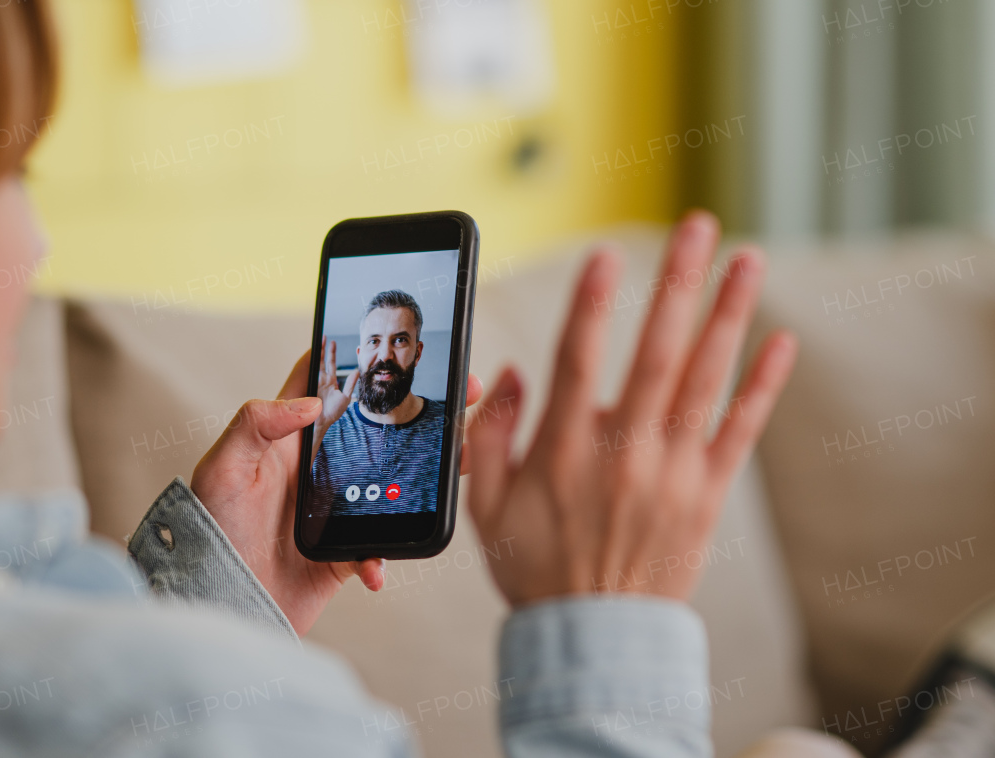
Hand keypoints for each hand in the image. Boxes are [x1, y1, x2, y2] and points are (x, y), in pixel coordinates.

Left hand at [191, 351, 483, 633]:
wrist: (217, 606)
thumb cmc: (208, 535)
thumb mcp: (220, 470)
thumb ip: (254, 425)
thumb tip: (309, 402)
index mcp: (285, 441)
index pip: (319, 385)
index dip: (350, 359)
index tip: (389, 346)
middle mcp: (314, 469)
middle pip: (373, 427)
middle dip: (417, 409)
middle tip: (463, 392)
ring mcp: (333, 509)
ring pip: (392, 480)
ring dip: (425, 476)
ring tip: (459, 466)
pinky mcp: (343, 552)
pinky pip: (378, 547)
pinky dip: (382, 557)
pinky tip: (373, 568)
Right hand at [315, 336, 357, 436]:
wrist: (324, 421)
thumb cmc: (333, 412)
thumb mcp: (346, 397)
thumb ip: (350, 383)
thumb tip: (357, 371)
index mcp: (331, 381)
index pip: (331, 364)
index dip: (331, 353)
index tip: (332, 342)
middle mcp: (323, 379)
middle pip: (323, 360)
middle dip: (324, 348)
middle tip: (324, 337)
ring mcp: (317, 382)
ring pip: (318, 363)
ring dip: (319, 352)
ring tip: (320, 341)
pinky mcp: (313, 385)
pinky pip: (314, 372)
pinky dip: (314, 363)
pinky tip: (315, 355)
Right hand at [465, 211, 797, 604]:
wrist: (594, 636)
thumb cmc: (535, 566)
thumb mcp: (485, 505)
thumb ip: (489, 436)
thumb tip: (509, 374)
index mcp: (564, 451)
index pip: (576, 359)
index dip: (590, 302)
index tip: (605, 254)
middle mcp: (624, 452)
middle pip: (655, 352)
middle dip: (676, 283)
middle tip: (696, 226)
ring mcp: (673, 471)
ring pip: (705, 379)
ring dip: (727, 314)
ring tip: (746, 258)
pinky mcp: (707, 493)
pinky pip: (740, 430)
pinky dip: (762, 385)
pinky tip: (781, 340)